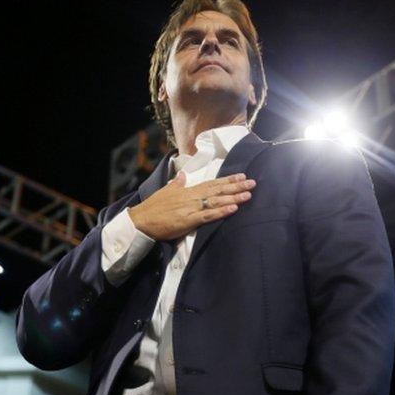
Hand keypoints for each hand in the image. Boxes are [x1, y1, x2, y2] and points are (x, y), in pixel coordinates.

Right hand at [128, 171, 255, 240]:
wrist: (142, 220)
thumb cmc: (153, 207)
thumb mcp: (166, 191)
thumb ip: (177, 183)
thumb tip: (182, 174)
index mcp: (188, 190)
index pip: (212, 183)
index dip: (228, 180)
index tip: (241, 176)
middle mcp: (192, 197)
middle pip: (218, 190)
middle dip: (236, 186)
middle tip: (253, 183)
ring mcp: (191, 208)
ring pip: (216, 201)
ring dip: (233, 197)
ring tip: (248, 194)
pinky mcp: (189, 220)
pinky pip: (208, 215)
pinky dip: (222, 212)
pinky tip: (234, 209)